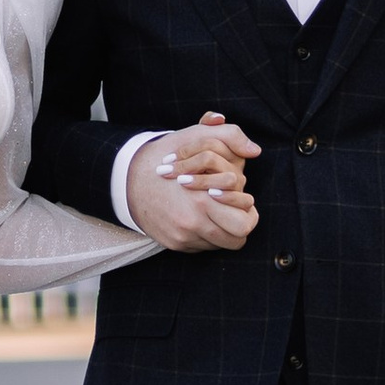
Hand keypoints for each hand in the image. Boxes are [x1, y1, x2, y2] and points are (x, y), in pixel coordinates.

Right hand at [128, 112, 260, 253]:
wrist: (129, 179)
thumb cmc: (169, 157)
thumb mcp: (198, 137)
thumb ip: (230, 136)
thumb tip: (254, 150)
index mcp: (203, 199)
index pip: (245, 224)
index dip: (249, 213)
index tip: (244, 203)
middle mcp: (193, 223)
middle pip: (237, 241)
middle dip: (240, 227)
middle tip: (236, 213)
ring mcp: (182, 236)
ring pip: (220, 246)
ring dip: (222, 232)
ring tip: (217, 214)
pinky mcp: (173, 244)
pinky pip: (201, 247)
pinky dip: (204, 235)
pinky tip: (198, 218)